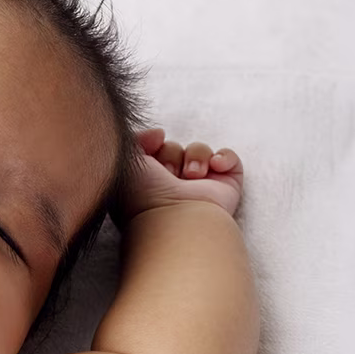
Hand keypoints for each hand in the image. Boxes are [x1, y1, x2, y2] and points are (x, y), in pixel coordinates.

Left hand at [114, 128, 243, 220]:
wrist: (175, 219)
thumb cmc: (144, 197)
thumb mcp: (125, 162)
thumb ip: (133, 140)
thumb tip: (159, 134)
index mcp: (150, 184)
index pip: (155, 150)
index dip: (154, 144)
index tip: (154, 145)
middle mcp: (174, 187)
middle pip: (176, 148)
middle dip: (171, 155)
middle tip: (169, 174)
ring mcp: (201, 187)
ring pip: (200, 150)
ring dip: (195, 157)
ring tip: (192, 176)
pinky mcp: (226, 188)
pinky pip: (229, 158)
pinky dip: (224, 157)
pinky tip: (215, 167)